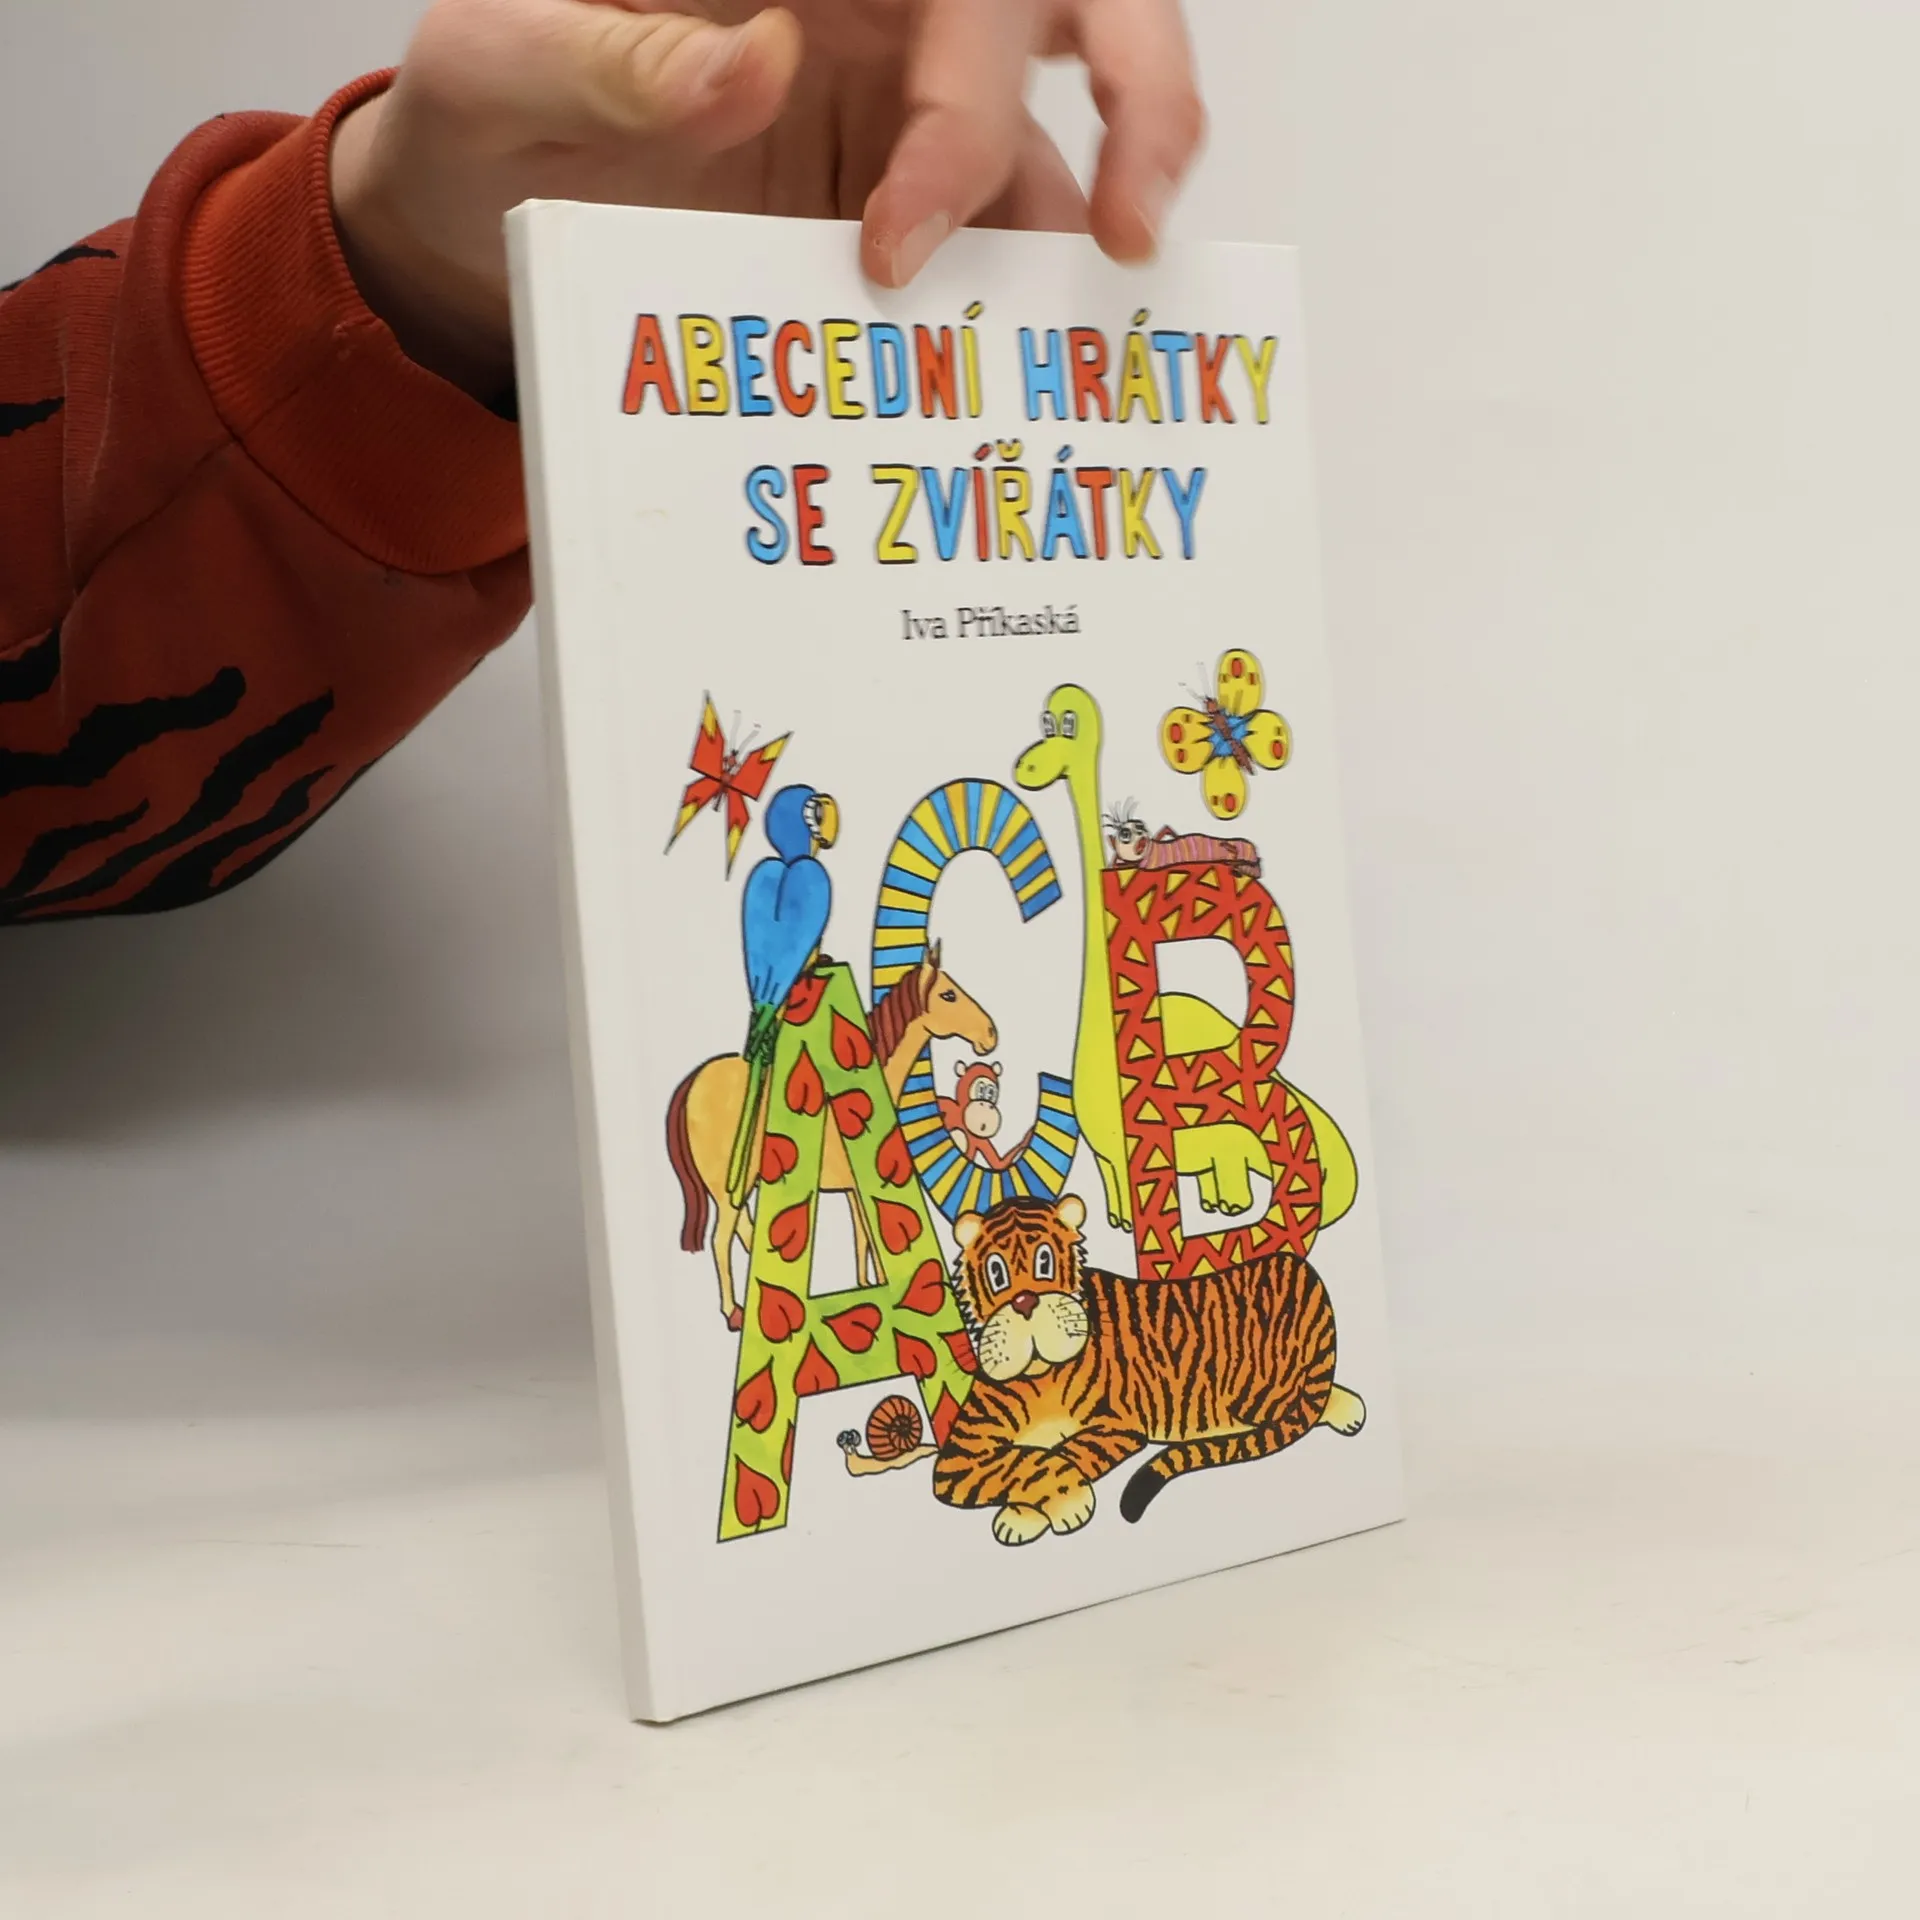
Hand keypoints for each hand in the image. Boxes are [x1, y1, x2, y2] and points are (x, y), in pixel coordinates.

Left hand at [329, 0, 1203, 399]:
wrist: (466, 243)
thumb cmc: (478, 131)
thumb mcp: (495, 76)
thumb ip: (607, 58)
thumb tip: (756, 58)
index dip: (968, 84)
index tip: (900, 233)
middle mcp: (870, 21)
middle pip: (1069, 13)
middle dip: (1137, 107)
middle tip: (1130, 233)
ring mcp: (893, 121)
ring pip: (1053, 143)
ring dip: (1085, 235)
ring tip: (1081, 356)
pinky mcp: (895, 216)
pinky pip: (999, 246)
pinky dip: (1028, 305)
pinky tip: (1021, 375)